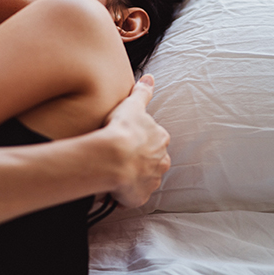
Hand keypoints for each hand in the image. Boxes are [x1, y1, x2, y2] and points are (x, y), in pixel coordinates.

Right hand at [103, 74, 170, 207]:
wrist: (113, 157)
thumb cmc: (123, 129)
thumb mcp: (132, 105)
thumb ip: (142, 92)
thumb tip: (150, 77)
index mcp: (161, 139)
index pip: (155, 140)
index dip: (140, 140)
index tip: (127, 140)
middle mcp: (161, 161)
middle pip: (152, 161)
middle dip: (139, 161)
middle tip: (119, 157)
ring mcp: (151, 180)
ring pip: (144, 179)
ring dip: (133, 178)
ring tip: (114, 173)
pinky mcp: (140, 197)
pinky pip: (133, 197)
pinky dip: (124, 195)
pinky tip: (112, 189)